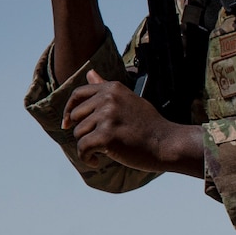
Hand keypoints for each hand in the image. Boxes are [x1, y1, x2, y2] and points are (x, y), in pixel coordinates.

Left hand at [63, 71, 204, 175]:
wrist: (168, 144)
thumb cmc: (149, 125)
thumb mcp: (128, 100)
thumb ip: (106, 88)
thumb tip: (89, 73)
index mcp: (112, 88)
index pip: (78, 95)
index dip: (69, 110)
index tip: (67, 124)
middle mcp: (108, 99)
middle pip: (76, 116)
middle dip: (84, 131)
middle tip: (99, 142)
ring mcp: (107, 116)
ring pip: (78, 134)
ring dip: (87, 146)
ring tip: (104, 151)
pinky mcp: (106, 135)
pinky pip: (82, 148)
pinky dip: (86, 158)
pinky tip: (96, 161)